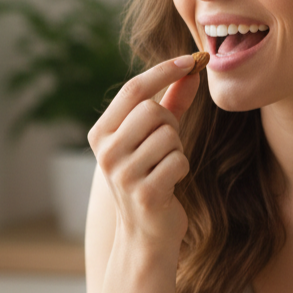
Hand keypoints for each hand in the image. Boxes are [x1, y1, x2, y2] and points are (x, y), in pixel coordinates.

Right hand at [87, 55, 201, 246]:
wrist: (146, 233)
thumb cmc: (151, 177)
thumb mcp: (153, 138)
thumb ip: (170, 102)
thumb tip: (191, 69)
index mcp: (100, 134)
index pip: (132, 90)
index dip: (164, 70)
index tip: (191, 59)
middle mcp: (105, 153)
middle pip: (152, 110)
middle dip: (170, 122)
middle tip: (166, 144)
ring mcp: (122, 175)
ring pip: (168, 135)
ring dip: (176, 149)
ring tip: (165, 167)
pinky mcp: (144, 194)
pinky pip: (177, 161)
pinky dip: (181, 168)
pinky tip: (169, 183)